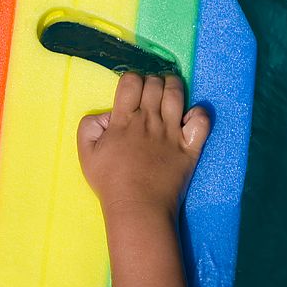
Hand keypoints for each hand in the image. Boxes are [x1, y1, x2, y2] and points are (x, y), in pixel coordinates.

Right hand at [77, 73, 210, 220]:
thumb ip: (88, 126)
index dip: (131, 79)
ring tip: (169, 89)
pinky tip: (190, 115)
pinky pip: (201, 121)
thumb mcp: (86, 153)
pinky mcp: (189, 147)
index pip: (130, 82)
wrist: (138, 207)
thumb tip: (107, 115)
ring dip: (173, 85)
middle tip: (149, 91)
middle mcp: (149, 121)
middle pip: (154, 84)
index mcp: (124, 120)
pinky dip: (198, 112)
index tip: (131, 89)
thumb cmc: (110, 182)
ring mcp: (171, 133)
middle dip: (151, 81)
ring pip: (176, 94)